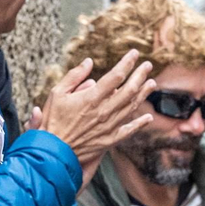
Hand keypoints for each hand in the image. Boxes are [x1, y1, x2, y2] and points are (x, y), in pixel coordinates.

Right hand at [35, 50, 155, 164]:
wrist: (53, 151)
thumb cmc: (53, 120)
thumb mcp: (56, 93)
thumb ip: (74, 76)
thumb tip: (88, 62)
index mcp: (92, 98)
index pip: (116, 76)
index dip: (127, 63)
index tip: (134, 54)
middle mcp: (104, 111)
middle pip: (129, 89)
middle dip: (140, 75)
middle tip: (148, 65)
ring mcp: (109, 126)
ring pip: (132, 107)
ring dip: (144, 94)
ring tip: (151, 83)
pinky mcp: (110, 140)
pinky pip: (129, 130)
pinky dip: (140, 123)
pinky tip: (148, 117)